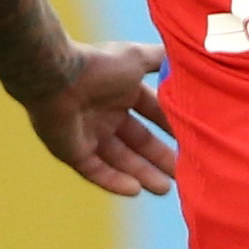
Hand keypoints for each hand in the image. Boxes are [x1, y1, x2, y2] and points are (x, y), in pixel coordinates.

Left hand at [28, 40, 179, 199]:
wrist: (56, 77)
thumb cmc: (98, 66)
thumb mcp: (137, 58)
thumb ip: (160, 59)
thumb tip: (185, 57)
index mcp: (120, 92)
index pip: (151, 113)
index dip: (170, 127)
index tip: (193, 140)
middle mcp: (105, 114)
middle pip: (138, 141)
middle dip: (159, 158)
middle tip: (182, 174)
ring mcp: (87, 134)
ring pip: (119, 160)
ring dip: (142, 174)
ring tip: (165, 189)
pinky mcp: (71, 152)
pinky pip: (96, 171)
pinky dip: (115, 181)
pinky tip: (135, 190)